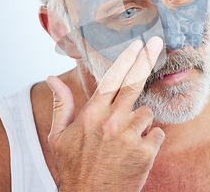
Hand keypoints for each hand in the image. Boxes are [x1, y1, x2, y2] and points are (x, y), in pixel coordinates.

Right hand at [46, 37, 164, 191]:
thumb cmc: (74, 167)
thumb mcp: (59, 136)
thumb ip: (61, 104)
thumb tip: (52, 78)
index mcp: (91, 114)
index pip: (112, 78)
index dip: (127, 58)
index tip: (137, 44)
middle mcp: (111, 121)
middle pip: (135, 82)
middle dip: (147, 59)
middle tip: (156, 43)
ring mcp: (130, 136)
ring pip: (147, 111)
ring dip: (141, 120)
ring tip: (126, 138)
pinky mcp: (145, 152)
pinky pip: (157, 133)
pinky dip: (150, 139)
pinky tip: (136, 150)